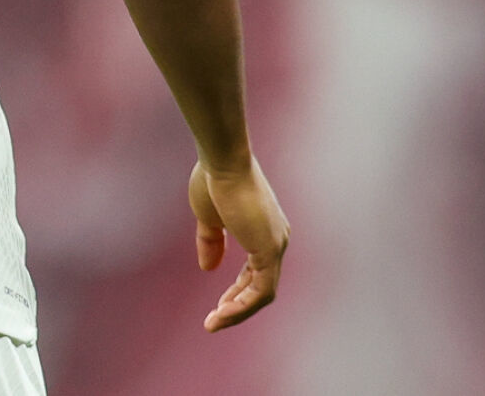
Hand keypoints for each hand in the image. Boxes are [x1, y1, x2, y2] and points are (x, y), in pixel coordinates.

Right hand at [188, 155, 288, 331]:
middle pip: (260, 285)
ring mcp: (276, 245)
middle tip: (214, 320)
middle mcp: (275, 239)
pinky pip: (261, 290)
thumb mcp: (208, 218)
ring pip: (262, 293)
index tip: (217, 305)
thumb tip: (208, 268)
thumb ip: (211, 243)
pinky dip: (242, 305)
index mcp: (263, 231)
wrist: (222, 161)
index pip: (254, 272)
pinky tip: (221, 312)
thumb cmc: (213, 180)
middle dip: (236, 305)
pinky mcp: (269, 249)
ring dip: (238, 311)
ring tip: (214, 323)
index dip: (235, 291)